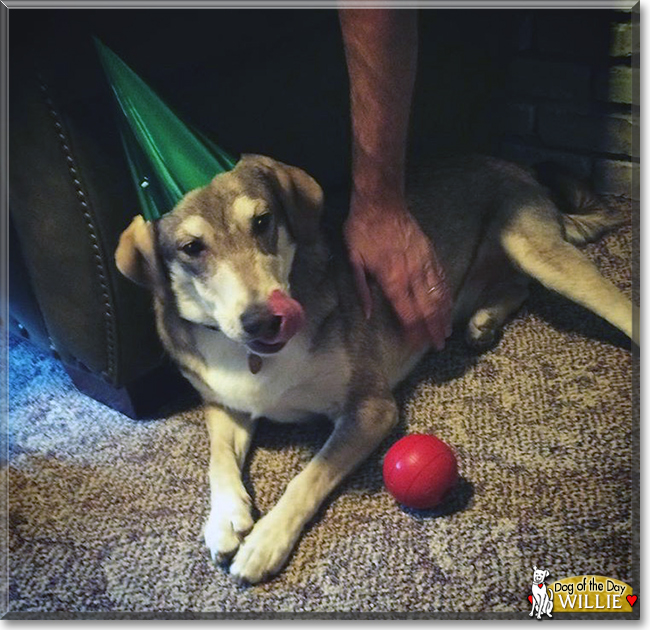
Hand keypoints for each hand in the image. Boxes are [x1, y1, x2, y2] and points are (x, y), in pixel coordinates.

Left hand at [345, 195, 452, 349]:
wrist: (381, 202)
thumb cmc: (362, 230)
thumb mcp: (353, 260)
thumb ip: (362, 289)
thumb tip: (368, 314)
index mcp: (391, 278)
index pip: (406, 311)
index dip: (412, 330)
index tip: (415, 345)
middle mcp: (411, 274)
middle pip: (426, 307)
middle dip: (432, 329)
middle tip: (437, 346)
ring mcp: (424, 263)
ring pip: (438, 295)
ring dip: (443, 316)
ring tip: (446, 333)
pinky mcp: (430, 254)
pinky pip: (442, 278)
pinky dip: (447, 295)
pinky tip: (449, 306)